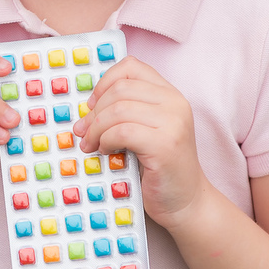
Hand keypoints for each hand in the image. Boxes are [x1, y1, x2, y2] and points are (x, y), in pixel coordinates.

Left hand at [71, 55, 206, 228]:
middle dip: (94, 111)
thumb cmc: (159, 167)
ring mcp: (173, 122)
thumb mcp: (146, 129)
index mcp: (170, 94)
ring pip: (118, 109)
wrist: (186, 202)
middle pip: (120, 89)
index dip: (105, 82)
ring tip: (91, 144)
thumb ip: (128, 110)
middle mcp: (175, 102)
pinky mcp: (165, 144)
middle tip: (83, 131)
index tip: (92, 105)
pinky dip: (106, 140)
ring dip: (96, 128)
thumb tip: (86, 107)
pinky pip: (122, 131)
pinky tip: (106, 151)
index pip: (131, 67)